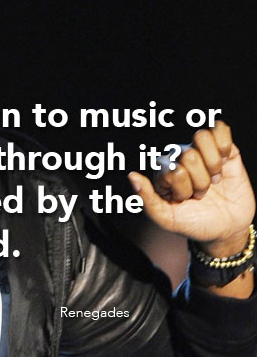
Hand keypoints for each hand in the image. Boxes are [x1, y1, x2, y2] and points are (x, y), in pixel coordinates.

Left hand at [128, 121, 254, 256]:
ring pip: (201, 137)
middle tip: (200, 194)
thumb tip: (132, 176)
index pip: (172, 169)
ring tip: (213, 180)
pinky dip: (224, 147)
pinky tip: (225, 163)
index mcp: (161, 170)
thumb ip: (146, 199)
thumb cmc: (192, 222)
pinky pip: (219, 129)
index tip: (185, 200)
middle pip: (189, 155)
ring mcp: (199, 150)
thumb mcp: (166, 218)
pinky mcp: (222, 147)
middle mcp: (178, 156)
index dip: (183, 188)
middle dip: (200, 182)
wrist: (225, 228)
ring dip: (212, 165)